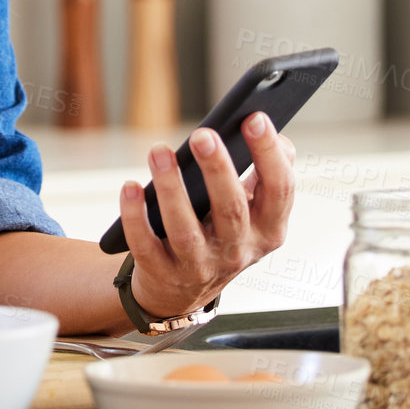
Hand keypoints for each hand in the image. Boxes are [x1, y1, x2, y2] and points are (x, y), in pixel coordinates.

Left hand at [117, 113, 295, 320]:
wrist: (182, 290)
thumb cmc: (220, 234)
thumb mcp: (254, 213)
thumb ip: (267, 175)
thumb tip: (275, 135)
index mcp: (268, 229)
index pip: (279, 190)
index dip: (269, 154)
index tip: (254, 118)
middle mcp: (237, 251)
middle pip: (231, 209)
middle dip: (217, 169)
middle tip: (203, 134)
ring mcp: (199, 266)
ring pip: (185, 229)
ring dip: (171, 188)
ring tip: (159, 151)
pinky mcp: (162, 273)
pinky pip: (146, 245)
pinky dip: (135, 216)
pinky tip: (130, 187)